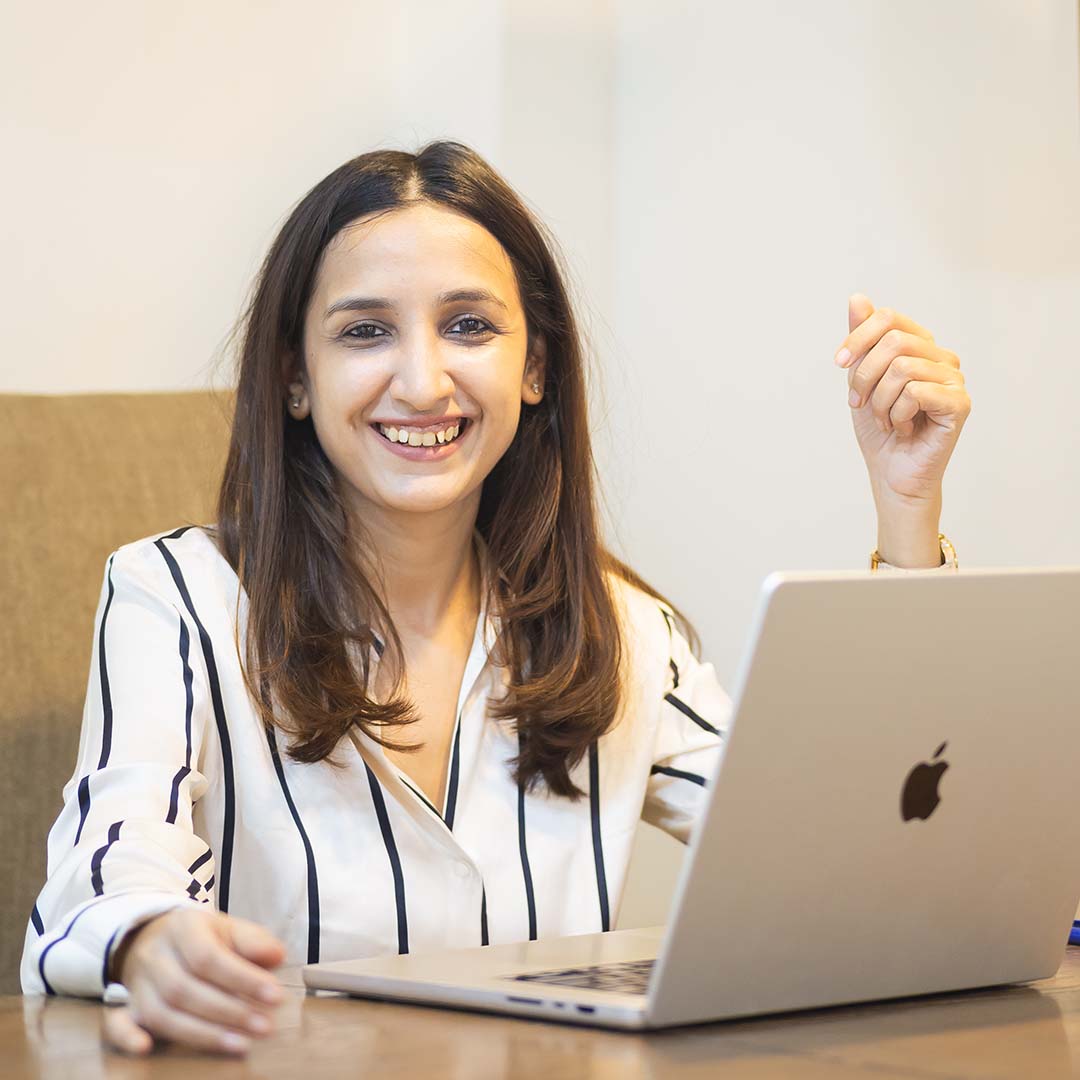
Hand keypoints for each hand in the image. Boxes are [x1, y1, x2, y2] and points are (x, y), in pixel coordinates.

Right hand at [102, 907, 285, 1056]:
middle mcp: (155, 955)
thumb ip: (254, 941)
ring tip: (241, 1044)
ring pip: (162, 1012)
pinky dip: (127, 1038)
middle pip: (185, 989)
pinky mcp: (123, 1006)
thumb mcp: (229, 928)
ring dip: (202, 1033)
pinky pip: (114, 1023)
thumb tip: (277, 957)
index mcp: (184, 927)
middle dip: (228, 1011)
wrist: (154, 936)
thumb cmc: (202, 938)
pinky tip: (145, 1050)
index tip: (275, 996)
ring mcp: (136, 982)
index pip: (209, 957)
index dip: (243, 979)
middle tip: (264, 1026)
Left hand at [835, 294, 970, 565]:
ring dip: (880, 401)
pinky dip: (898, 414)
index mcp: (920, 346)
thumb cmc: (879, 429)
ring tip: (886, 420)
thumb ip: (862, 340)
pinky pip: (916, 392)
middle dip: (864, 376)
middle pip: (894, 341)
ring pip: (902, 368)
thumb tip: (858, 298)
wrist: (891, 473)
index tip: (838, 362)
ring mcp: (954, 379)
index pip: (888, 318)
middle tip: (860, 404)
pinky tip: (904, 429)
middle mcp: (941, 357)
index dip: (858, 338)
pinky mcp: (959, 403)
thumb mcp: (861, 380)